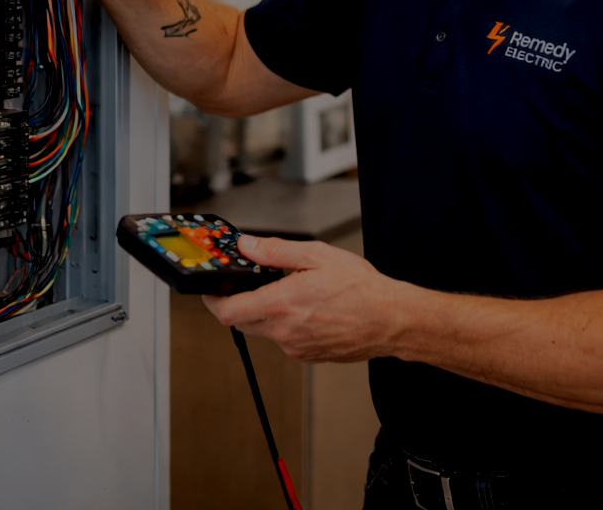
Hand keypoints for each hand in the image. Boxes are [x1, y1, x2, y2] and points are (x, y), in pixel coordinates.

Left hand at [203, 235, 410, 362]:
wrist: (391, 320)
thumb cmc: (362, 289)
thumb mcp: (317, 255)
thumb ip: (276, 251)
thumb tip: (248, 246)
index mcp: (282, 304)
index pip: (227, 311)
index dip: (212, 299)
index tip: (210, 289)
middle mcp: (284, 331)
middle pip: (241, 322)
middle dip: (238, 302)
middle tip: (249, 284)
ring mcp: (295, 347)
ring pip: (264, 331)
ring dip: (265, 312)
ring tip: (288, 292)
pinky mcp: (307, 355)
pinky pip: (284, 340)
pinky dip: (285, 324)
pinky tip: (307, 309)